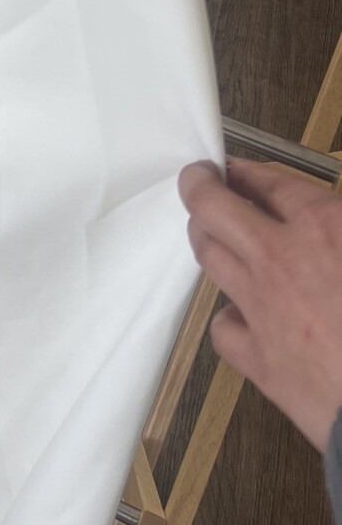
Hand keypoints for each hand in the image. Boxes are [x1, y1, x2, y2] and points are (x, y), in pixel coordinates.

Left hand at [179, 158, 341, 452]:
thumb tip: (331, 226)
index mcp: (325, 227)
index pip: (270, 182)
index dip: (246, 171)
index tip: (236, 167)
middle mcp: (281, 260)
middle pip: (213, 208)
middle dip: (198, 186)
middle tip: (197, 179)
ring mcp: (261, 307)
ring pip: (209, 256)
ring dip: (205, 237)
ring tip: (209, 232)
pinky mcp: (257, 356)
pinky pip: (223, 324)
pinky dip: (229, 314)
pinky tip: (240, 312)